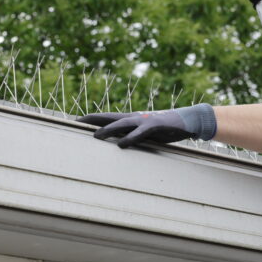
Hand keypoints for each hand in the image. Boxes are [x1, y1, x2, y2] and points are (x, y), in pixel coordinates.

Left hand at [78, 103, 216, 148]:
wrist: (186, 120)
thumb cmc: (164, 128)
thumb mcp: (145, 132)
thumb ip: (132, 135)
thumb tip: (118, 143)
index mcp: (131, 118)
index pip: (107, 117)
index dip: (92, 118)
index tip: (75, 121)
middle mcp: (134, 117)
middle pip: (109, 117)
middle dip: (92, 120)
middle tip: (76, 123)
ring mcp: (144, 121)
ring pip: (122, 124)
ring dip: (108, 130)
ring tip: (95, 136)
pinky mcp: (155, 126)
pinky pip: (140, 133)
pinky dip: (130, 138)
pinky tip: (121, 144)